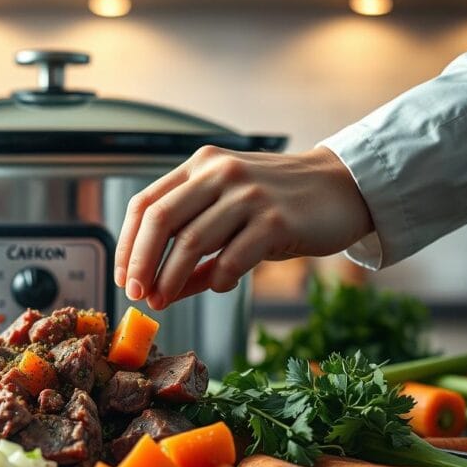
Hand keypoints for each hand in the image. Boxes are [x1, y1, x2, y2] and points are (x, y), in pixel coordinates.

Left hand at [114, 145, 373, 309]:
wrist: (343, 187)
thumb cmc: (280, 203)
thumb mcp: (230, 210)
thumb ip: (193, 239)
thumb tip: (158, 288)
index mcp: (201, 165)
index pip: (146, 203)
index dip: (127, 244)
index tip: (122, 276)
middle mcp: (220, 173)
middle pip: (160, 221)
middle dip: (140, 263)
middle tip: (136, 294)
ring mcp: (249, 195)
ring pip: (191, 242)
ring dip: (171, 280)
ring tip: (163, 301)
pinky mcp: (276, 221)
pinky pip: (231, 259)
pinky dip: (217, 281)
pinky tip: (219, 287)